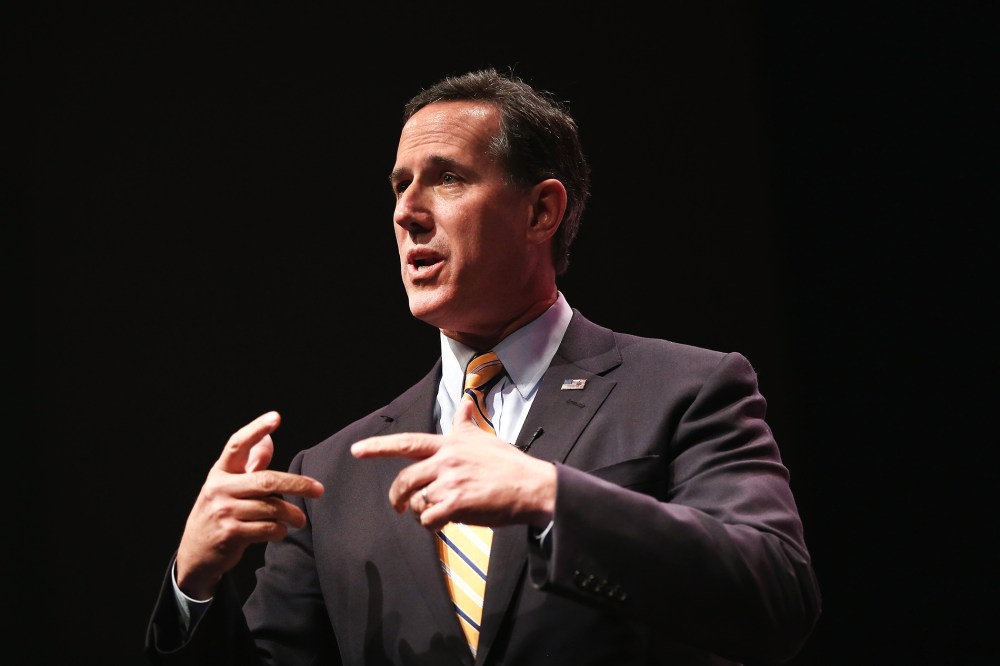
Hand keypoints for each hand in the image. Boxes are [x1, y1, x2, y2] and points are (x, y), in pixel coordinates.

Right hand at [175, 411, 323, 599]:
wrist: (195, 553)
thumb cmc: (220, 512)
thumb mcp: (229, 486)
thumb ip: (250, 465)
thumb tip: (268, 439)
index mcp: (220, 472)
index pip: (238, 444)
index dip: (256, 429)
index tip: (276, 417)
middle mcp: (219, 489)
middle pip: (267, 480)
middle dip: (298, 484)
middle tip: (319, 490)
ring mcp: (224, 512)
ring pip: (271, 508)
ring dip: (292, 514)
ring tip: (299, 519)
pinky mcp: (230, 534)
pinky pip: (267, 528)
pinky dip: (280, 530)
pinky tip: (280, 530)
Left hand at [351, 399, 555, 531]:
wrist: (532, 486)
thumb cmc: (510, 464)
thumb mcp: (485, 437)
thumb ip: (466, 424)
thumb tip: (465, 402)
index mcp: (450, 444)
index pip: (408, 443)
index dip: (379, 446)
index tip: (358, 449)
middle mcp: (445, 461)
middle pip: (405, 480)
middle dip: (397, 496)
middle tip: (400, 506)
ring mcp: (450, 482)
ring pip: (417, 502)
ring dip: (422, 513)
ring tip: (439, 513)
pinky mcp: (456, 504)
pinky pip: (429, 519)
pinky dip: (433, 525)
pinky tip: (447, 521)